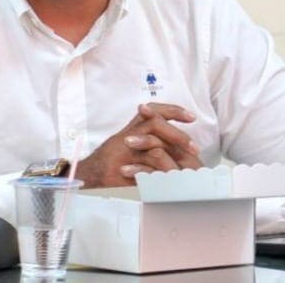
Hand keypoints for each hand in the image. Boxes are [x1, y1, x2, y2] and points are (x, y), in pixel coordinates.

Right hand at [74, 103, 202, 187]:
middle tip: (194, 146)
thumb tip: (176, 149)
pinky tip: (173, 172)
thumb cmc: (113, 162)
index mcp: (134, 127)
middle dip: (178, 133)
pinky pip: (145, 161)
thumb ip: (152, 144)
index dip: (173, 111)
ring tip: (189, 156)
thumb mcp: (134, 149)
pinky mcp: (123, 161)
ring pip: (152, 138)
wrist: (90, 173)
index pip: (154, 111)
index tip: (191, 117)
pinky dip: (160, 165)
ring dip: (173, 146)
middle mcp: (130, 132)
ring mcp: (125, 146)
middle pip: (156, 122)